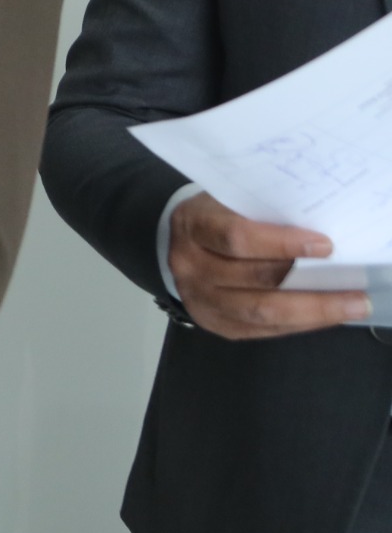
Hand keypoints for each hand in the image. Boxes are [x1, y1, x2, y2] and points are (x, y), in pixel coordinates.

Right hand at [169, 191, 369, 339]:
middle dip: (310, 287)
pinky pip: (262, 330)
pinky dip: (299, 323)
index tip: (325, 246)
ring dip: (313, 312)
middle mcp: (190, 266)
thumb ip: (264, 215)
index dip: (281, 243)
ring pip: (260, 312)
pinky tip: (326, 316)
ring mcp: (199, 299)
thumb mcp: (230, 202)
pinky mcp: (215, 324)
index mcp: (192, 227)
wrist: (177, 244)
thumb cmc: (217, 216)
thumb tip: (320, 237)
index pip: (236, 238)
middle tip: (356, 290)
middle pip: (254, 281)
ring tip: (352, 307)